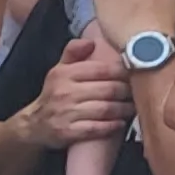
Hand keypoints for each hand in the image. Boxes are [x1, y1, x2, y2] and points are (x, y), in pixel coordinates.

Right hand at [13, 37, 136, 152]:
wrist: (33, 124)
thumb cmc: (55, 93)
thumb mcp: (59, 70)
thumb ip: (73, 52)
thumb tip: (91, 42)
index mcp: (64, 73)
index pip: (102, 69)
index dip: (123, 72)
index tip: (137, 74)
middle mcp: (64, 92)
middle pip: (108, 90)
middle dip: (128, 91)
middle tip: (140, 92)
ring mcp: (66, 113)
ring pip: (105, 109)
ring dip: (124, 109)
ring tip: (134, 107)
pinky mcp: (67, 132)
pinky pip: (97, 128)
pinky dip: (112, 126)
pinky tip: (121, 122)